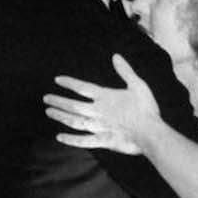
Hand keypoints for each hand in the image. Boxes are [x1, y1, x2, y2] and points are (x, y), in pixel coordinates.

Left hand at [43, 53, 160, 154]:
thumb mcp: (138, 85)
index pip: (82, 87)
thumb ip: (125, 71)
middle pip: (72, 105)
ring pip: (73, 121)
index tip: (57, 80)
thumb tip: (116, 56)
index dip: (69, 83)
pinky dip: (70, 140)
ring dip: (60, 116)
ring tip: (49, 112)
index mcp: (105, 97)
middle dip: (58, 101)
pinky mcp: (102, 140)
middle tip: (46, 98)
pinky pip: (82, 141)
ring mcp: (98, 126)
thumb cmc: (146, 109)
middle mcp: (97, 111)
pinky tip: (60, 137)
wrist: (150, 132)